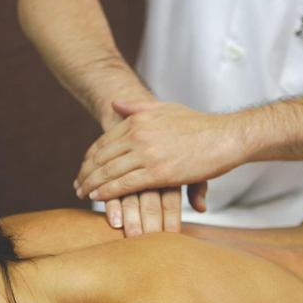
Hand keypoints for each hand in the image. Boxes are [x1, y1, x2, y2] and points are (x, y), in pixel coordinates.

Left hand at [75, 100, 244, 201]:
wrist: (226, 137)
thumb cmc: (199, 125)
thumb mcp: (165, 108)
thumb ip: (137, 106)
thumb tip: (115, 104)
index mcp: (138, 120)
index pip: (104, 141)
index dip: (90, 158)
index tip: (83, 169)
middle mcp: (139, 135)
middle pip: (102, 157)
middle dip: (86, 173)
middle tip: (76, 185)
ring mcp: (147, 154)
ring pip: (109, 172)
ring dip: (92, 185)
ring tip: (83, 194)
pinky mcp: (158, 173)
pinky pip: (124, 184)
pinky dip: (108, 192)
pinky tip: (98, 198)